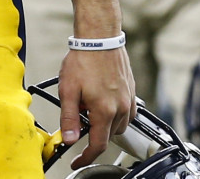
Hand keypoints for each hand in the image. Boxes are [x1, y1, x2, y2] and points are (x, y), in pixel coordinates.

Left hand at [57, 47, 135, 167]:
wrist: (99, 38)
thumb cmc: (83, 59)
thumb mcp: (68, 89)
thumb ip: (68, 117)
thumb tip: (68, 139)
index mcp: (104, 111)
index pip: (98, 145)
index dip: (86, 156)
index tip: (77, 161)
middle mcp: (121, 109)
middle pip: (107, 135)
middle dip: (92, 133)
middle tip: (78, 116)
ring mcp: (129, 101)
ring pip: (117, 126)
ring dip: (103, 123)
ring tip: (88, 103)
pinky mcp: (132, 93)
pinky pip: (126, 114)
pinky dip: (114, 115)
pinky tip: (102, 101)